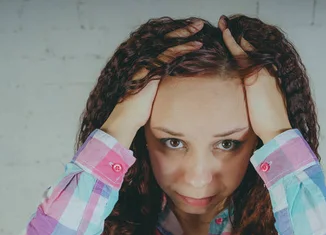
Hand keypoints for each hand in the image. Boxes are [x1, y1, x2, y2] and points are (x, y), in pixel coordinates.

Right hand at [102, 19, 204, 148]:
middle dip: (182, 30)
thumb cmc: (138, 111)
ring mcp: (145, 64)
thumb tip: (174, 86)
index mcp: (146, 64)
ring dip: (185, 34)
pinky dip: (183, 49)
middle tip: (198, 24)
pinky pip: (168, 55)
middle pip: (165, 40)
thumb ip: (160, 85)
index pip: (164, 46)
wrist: (126, 119)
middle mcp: (145, 60)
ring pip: (168, 44)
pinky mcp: (148, 70)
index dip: (177, 38)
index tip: (192, 33)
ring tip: (199, 28)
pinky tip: (196, 45)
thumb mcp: (153, 94)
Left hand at [218, 16, 291, 143]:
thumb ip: (258, 98)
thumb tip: (252, 101)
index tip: (237, 40)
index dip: (246, 47)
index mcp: (271, 78)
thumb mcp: (264, 107)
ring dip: (233, 35)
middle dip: (238, 36)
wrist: (278, 129)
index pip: (257, 57)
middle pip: (251, 49)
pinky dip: (232, 43)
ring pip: (246, 48)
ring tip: (223, 23)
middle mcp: (268, 71)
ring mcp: (262, 71)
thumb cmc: (271, 123)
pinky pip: (242, 55)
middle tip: (226, 24)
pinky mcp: (255, 76)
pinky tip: (225, 33)